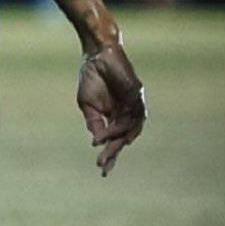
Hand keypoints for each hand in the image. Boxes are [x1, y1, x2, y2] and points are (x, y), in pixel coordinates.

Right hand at [77, 42, 145, 176]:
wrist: (97, 55)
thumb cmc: (91, 78)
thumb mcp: (87, 104)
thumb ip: (94, 122)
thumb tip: (97, 141)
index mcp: (114, 116)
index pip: (114, 139)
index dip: (109, 154)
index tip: (102, 170)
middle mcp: (126, 114)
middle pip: (123, 139)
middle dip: (113, 153)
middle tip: (103, 166)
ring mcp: (133, 106)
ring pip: (129, 130)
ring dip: (116, 142)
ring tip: (105, 152)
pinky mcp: (137, 97)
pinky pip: (134, 117)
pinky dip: (125, 128)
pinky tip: (117, 137)